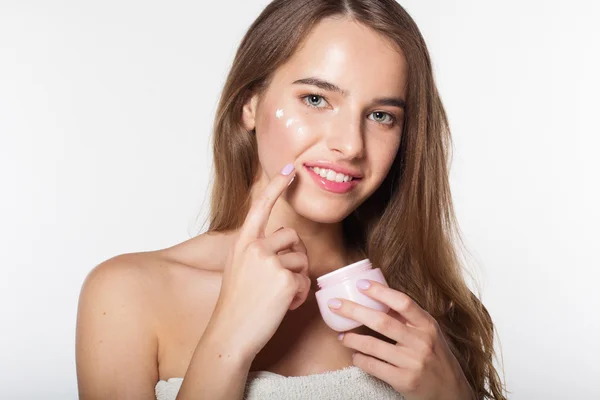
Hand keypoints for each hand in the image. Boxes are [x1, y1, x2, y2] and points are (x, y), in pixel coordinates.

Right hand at [206, 162, 310, 360]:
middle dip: (295, 255)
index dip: (277, 187)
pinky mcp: (285, 279)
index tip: (290, 168)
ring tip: (279, 296)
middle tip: (283, 278)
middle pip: (292, 236)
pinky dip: (299, 295)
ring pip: (302, 259)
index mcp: (242, 243)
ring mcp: (269, 262)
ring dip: (297, 278)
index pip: (261, 207)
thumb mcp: (239, 269)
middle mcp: (254, 247)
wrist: (230, 334)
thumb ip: (258, 251)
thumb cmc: (237, 305)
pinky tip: (283, 306)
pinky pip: (305, 280)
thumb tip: (286, 242)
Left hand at [328, 280, 474, 399]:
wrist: (451, 393)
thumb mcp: (431, 334)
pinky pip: (374, 366)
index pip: (403, 302)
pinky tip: (355, 355)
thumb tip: (381, 294)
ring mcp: (413, 362)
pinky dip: (360, 359)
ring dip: (352, 338)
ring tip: (342, 336)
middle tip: (335, 304)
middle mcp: (421, 342)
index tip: (361, 284)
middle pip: (382, 321)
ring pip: (373, 345)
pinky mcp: (404, 381)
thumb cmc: (436, 358)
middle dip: (354, 310)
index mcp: (428, 325)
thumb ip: (410, 318)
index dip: (380, 291)